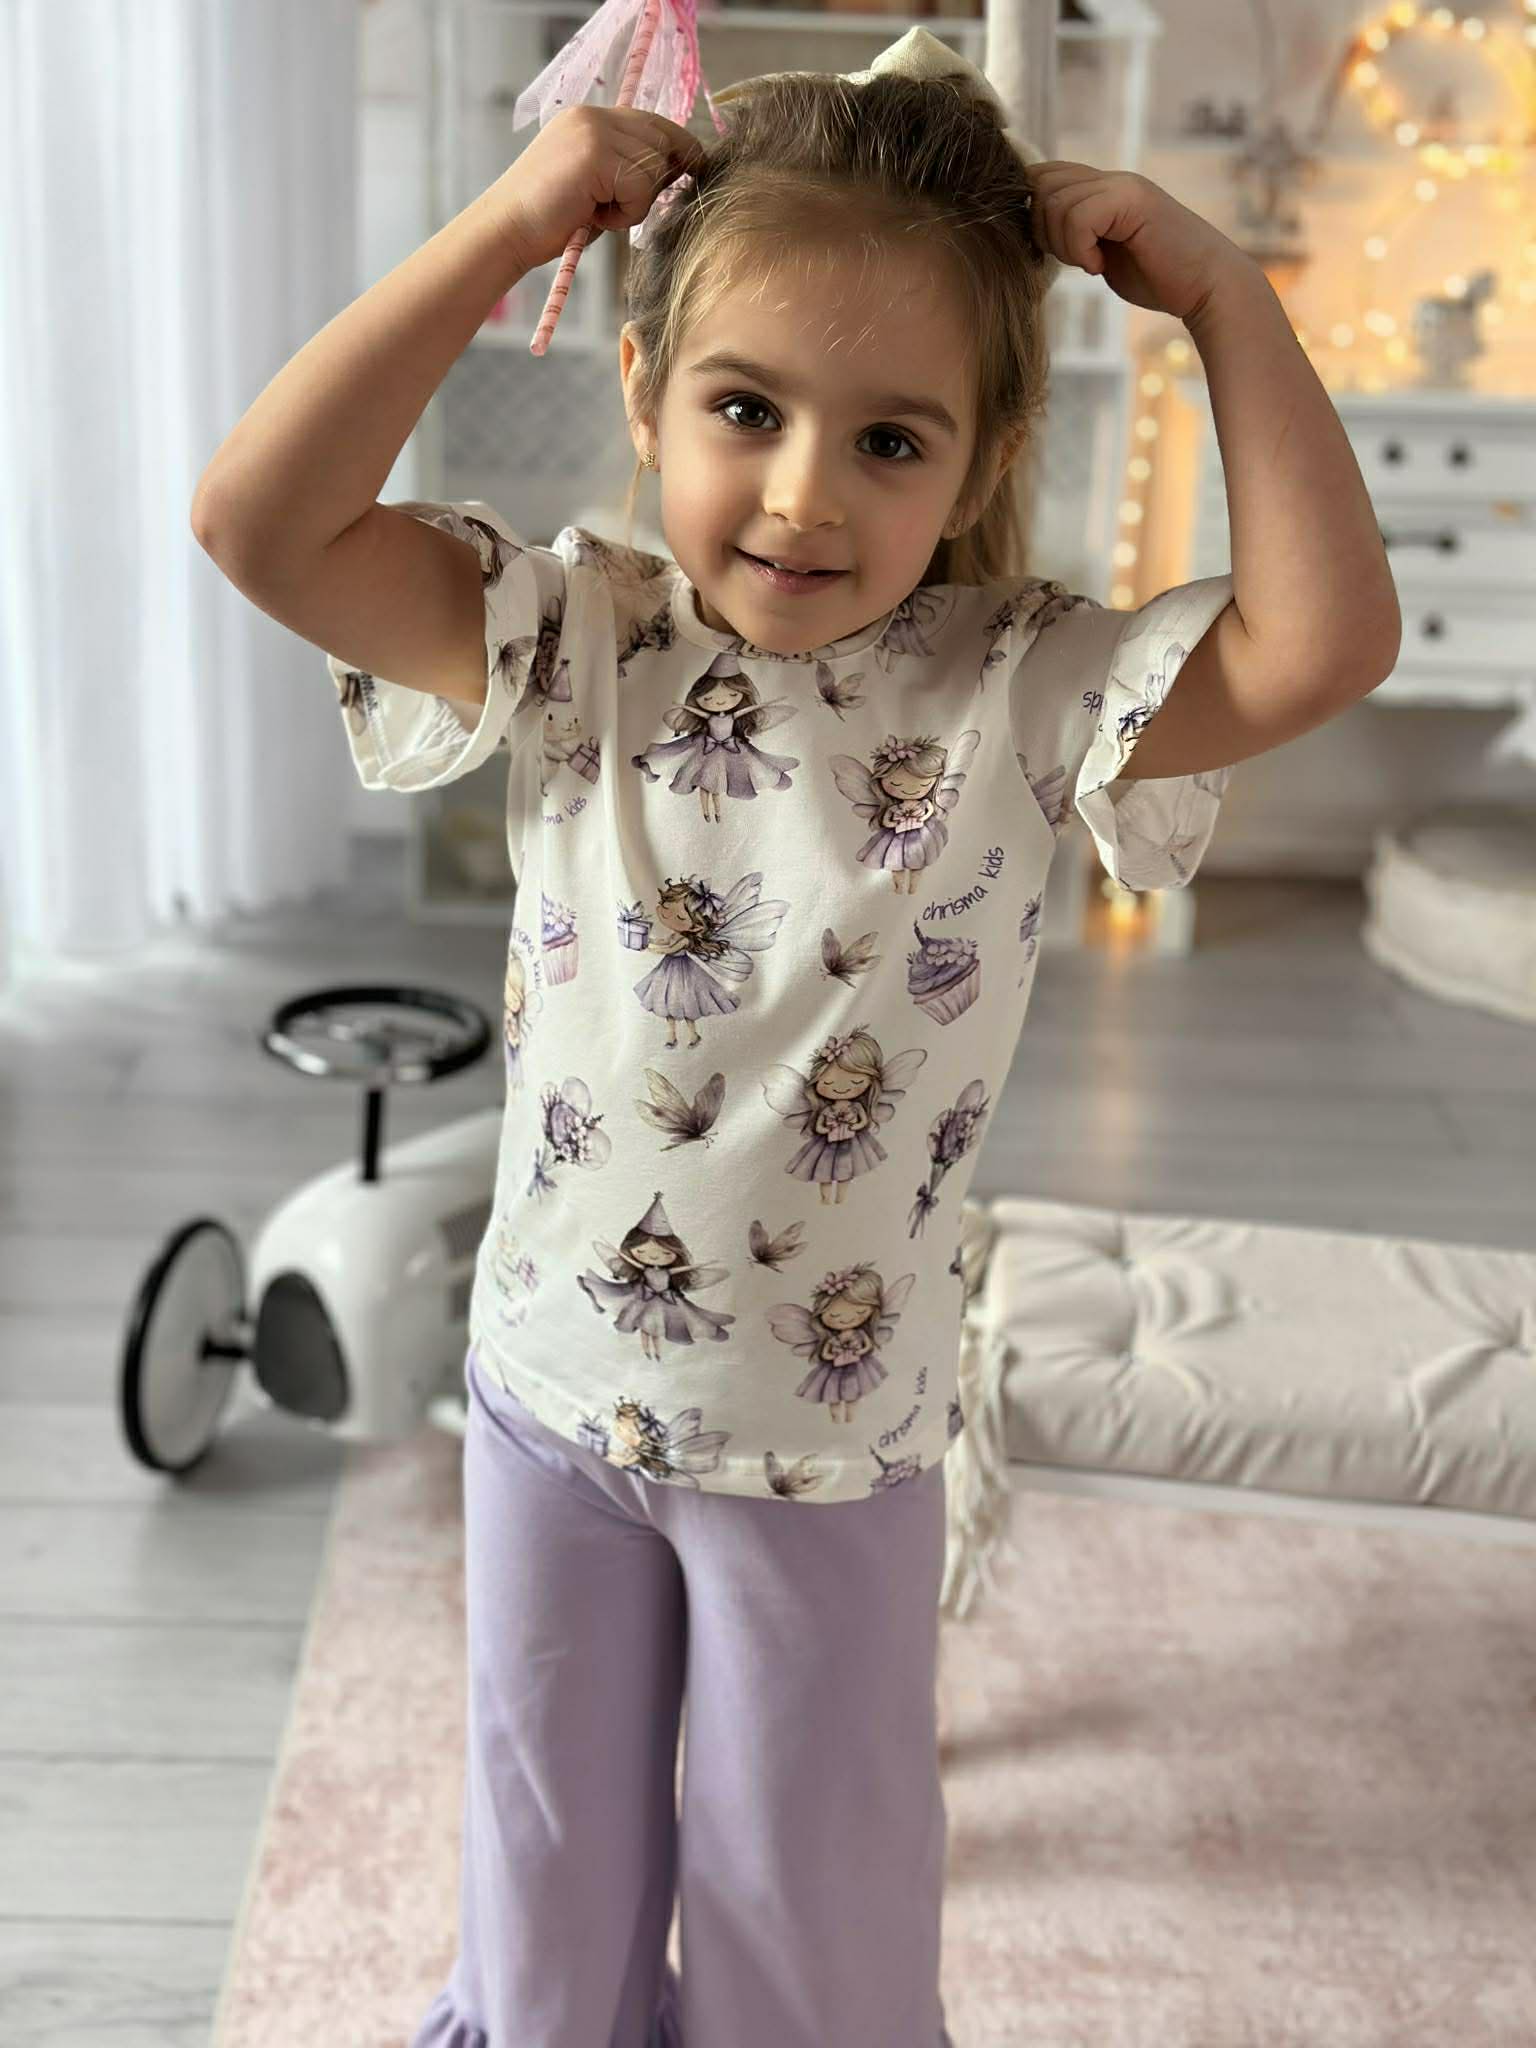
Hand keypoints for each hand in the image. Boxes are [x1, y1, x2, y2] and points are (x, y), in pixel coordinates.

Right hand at [495, 105, 706, 271]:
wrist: (506, 231)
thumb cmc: (549, 220)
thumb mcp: (597, 186)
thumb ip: (631, 168)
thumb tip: (679, 167)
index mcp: (590, 118)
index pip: (653, 121)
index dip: (678, 146)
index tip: (694, 168)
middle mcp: (592, 115)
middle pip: (661, 139)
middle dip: (657, 180)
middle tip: (619, 209)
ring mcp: (593, 130)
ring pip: (654, 164)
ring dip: (637, 201)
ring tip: (601, 213)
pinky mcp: (595, 153)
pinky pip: (641, 185)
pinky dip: (627, 212)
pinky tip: (595, 216)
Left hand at [1026, 161, 1252, 323]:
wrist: (1205, 286)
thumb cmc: (1157, 277)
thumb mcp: (1102, 252)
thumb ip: (1074, 233)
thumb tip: (1031, 230)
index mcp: (1102, 186)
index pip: (1042, 175)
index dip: (1034, 215)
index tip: (1058, 251)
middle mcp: (1111, 178)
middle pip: (1041, 185)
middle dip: (1044, 231)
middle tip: (1076, 258)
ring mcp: (1123, 185)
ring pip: (1055, 202)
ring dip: (1064, 245)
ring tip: (1093, 263)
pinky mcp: (1133, 200)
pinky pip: (1078, 217)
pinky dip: (1080, 249)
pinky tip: (1100, 265)